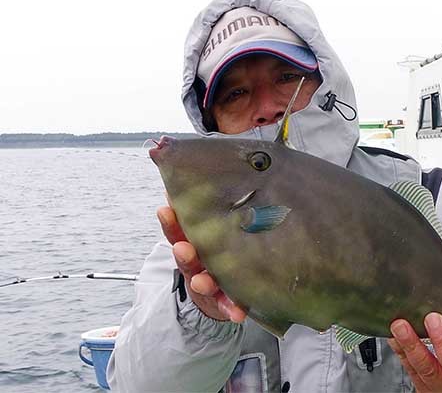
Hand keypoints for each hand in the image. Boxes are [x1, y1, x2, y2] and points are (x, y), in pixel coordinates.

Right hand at [157, 205, 246, 322]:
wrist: (218, 291)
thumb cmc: (217, 249)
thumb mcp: (208, 228)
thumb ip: (200, 207)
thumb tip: (194, 165)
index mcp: (191, 243)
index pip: (176, 231)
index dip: (170, 222)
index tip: (166, 210)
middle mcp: (196, 263)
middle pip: (186, 257)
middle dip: (184, 253)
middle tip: (184, 248)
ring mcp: (208, 283)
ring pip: (202, 282)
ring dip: (202, 282)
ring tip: (202, 282)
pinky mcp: (222, 302)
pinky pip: (227, 306)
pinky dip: (231, 310)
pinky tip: (238, 313)